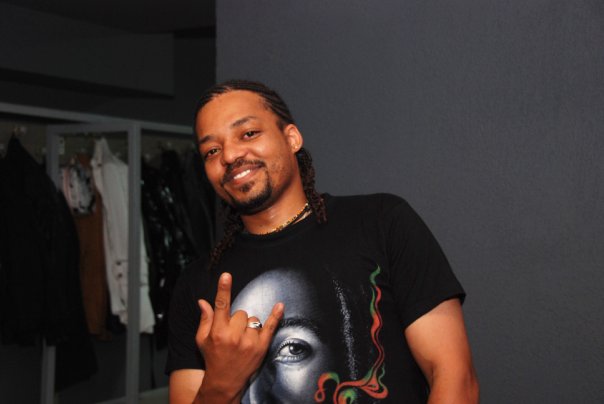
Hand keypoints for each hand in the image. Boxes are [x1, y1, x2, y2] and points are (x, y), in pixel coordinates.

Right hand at [195, 272, 283, 402]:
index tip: (226, 275)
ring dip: (248, 325)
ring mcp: (249, 342)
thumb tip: (203, 301)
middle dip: (236, 319)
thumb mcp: (202, 340)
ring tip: (241, 339)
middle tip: (231, 333)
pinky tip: (280, 306)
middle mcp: (234, 336)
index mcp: (218, 332)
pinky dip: (276, 316)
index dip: (223, 289)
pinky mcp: (261, 347)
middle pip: (240, 312)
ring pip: (252, 319)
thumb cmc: (213, 357)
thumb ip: (205, 319)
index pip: (221, 305)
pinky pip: (270, 327)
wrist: (224, 381)